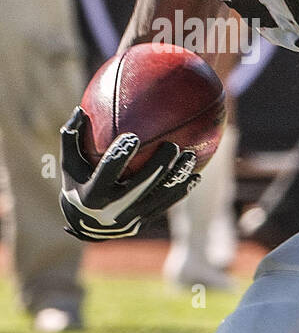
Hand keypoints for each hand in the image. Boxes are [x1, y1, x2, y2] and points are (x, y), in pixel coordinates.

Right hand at [59, 107, 199, 240]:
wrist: (85, 224)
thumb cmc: (77, 182)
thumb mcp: (69, 163)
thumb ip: (72, 137)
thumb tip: (79, 108)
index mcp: (92, 193)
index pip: (108, 172)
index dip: (120, 156)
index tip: (133, 137)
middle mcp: (113, 208)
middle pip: (141, 185)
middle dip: (159, 166)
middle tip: (173, 146)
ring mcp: (131, 217)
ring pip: (159, 197)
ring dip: (177, 178)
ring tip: (191, 157)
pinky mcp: (144, 220)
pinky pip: (166, 205)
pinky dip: (181, 191)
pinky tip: (195, 176)